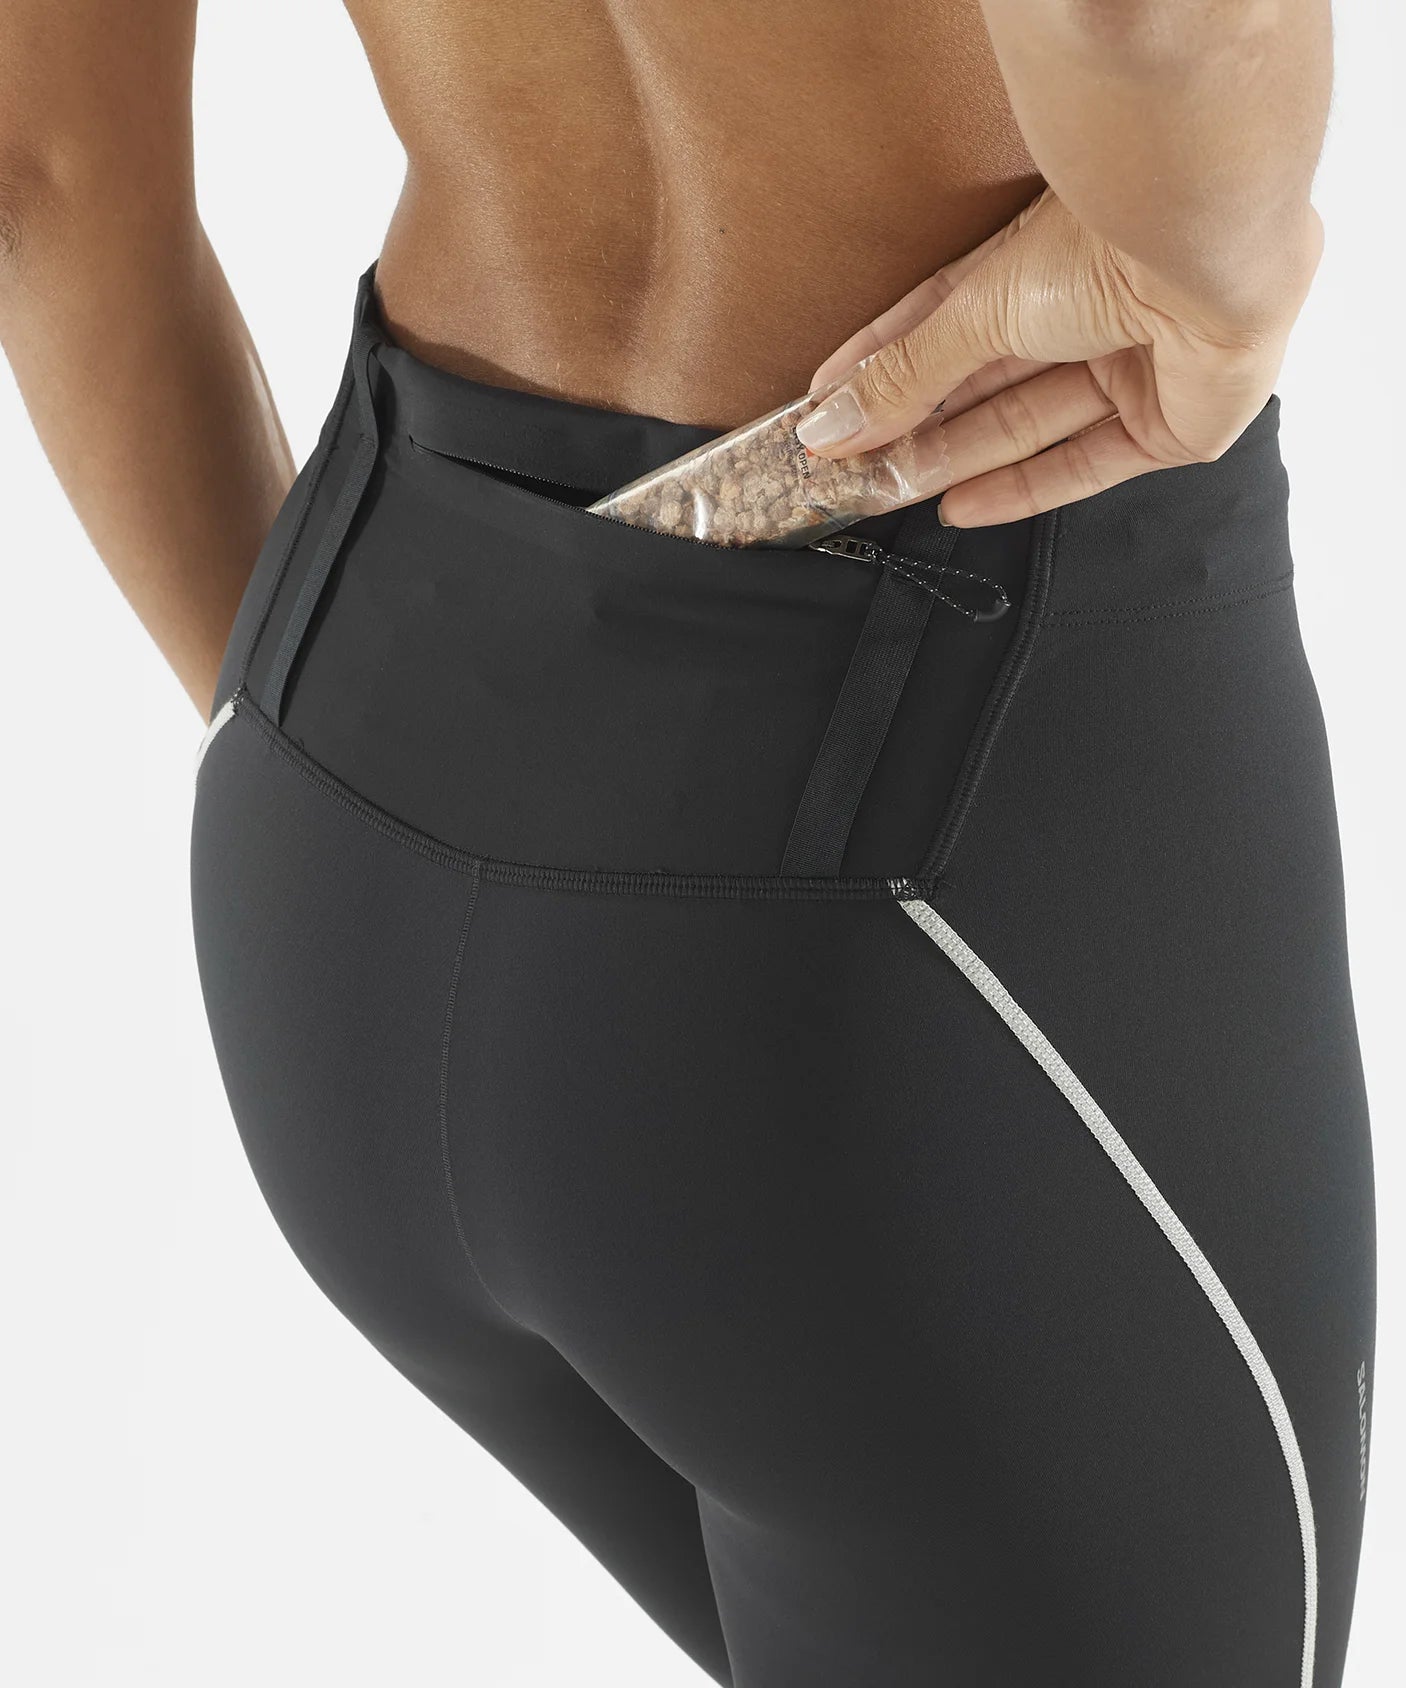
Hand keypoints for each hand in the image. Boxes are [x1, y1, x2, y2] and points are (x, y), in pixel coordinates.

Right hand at [795, 186, 1322, 526]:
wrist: (1213, 255)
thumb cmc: (1103, 244)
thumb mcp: (978, 310)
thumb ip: (904, 375)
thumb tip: (826, 424)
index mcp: (1036, 263)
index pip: (938, 323)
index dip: (879, 366)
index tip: (822, 407)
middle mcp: (1083, 311)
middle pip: (980, 385)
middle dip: (912, 428)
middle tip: (845, 470)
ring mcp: (1131, 368)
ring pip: (1027, 428)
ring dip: (955, 462)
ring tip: (886, 494)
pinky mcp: (1171, 424)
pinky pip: (1087, 466)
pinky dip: (1023, 490)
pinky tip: (961, 509)